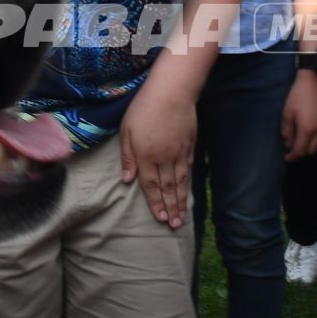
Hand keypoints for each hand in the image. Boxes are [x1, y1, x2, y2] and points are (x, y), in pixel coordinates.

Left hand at [118, 88, 195, 228]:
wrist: (172, 91)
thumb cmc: (143, 108)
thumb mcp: (127, 130)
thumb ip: (128, 157)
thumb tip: (127, 181)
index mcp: (146, 156)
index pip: (150, 186)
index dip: (155, 204)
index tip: (160, 219)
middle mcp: (164, 159)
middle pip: (168, 189)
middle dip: (170, 209)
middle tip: (174, 226)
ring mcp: (179, 153)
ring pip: (180, 183)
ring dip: (181, 201)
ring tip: (182, 217)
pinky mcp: (189, 146)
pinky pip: (189, 170)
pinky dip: (188, 184)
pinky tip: (187, 193)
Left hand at [280, 67, 316, 161]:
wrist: (314, 81)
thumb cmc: (297, 96)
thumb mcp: (287, 113)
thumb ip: (287, 130)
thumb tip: (288, 143)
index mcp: (307, 129)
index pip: (300, 150)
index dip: (293, 156)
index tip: (287, 158)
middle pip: (311, 151)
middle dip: (301, 153)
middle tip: (292, 150)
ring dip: (310, 148)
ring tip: (301, 143)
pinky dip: (316, 142)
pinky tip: (310, 136)